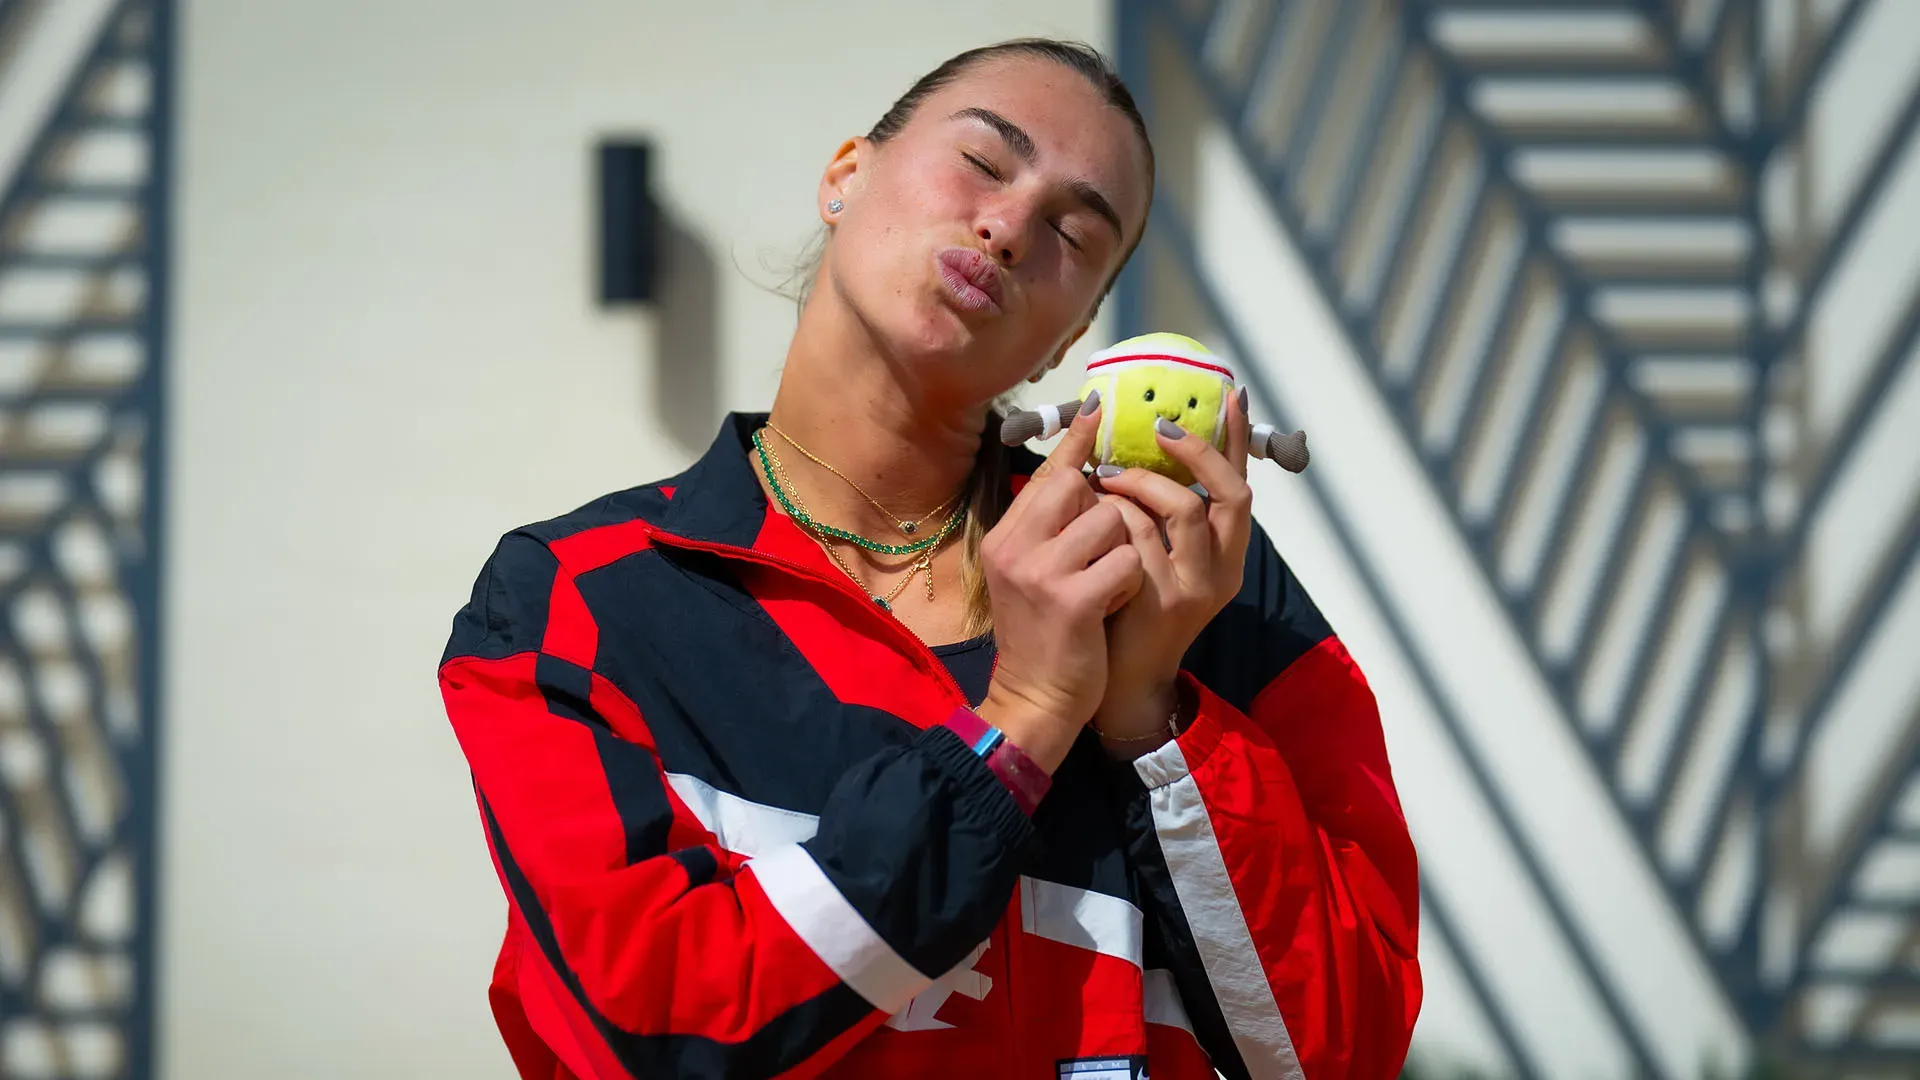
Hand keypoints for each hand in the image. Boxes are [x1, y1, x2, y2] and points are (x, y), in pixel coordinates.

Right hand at [977, 392, 1143, 773]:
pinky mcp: (1072, 600)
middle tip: (1105, 551)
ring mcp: (1041, 572)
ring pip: (1114, 521)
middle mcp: (1016, 546)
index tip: (1097, 406)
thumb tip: (1082, 476)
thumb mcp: (1032, 573)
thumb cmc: (1044, 635)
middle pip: (1083, 487)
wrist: (1034, 699)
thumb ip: (1049, 527)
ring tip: (1108, 584)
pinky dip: (1130, 583)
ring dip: (1125, 550)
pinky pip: (1127, 562)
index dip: (1077, 440)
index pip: (1048, 473)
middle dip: (1112, 511)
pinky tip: (1112, 606)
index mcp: (1006, 536)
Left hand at [1089, 388, 1254, 752]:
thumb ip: (1158, 514)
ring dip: (1141, 481)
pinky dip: (1114, 515)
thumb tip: (1140, 449)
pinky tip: (1092, 510)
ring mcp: (1196, 587)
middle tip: (1158, 426)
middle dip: (1196, 451)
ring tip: (1105, 474)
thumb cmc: (1127, 607)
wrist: (1117, 680)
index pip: (1241, 486)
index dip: (1237, 440)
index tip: (1230, 393)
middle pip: (1230, 493)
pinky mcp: (1162, 602)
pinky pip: (1139, 537)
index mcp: (1226, 555)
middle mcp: (1223, 570)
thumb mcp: (1156, 558)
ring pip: (1181, 508)